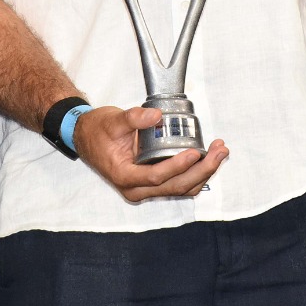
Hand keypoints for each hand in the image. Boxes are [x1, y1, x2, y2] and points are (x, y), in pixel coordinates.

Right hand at [72, 105, 228, 201]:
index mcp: (124, 176)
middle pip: (175, 186)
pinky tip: (208, 158)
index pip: (156, 177)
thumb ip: (134, 117)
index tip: (194, 152)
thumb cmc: (97, 131)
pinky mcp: (153, 184)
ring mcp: (145, 189)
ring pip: (181, 188)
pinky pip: (179, 184)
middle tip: (219, 152)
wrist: (86, 137)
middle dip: (202, 170)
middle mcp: (136, 189)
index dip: (177, 166)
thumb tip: (156, 115)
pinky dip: (196, 173)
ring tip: (219, 152)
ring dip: (203, 173)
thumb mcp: (113, 120)